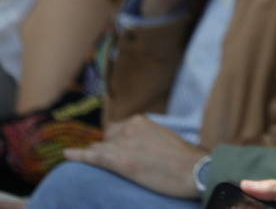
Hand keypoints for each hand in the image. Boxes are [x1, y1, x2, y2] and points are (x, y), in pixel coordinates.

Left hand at [64, 115, 206, 198]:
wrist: (192, 169)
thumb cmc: (184, 158)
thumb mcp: (165, 139)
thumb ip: (148, 137)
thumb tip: (142, 147)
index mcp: (140, 121)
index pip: (117, 129)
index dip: (116, 142)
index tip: (121, 151)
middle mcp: (128, 128)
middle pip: (106, 139)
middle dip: (107, 149)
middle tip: (118, 162)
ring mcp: (122, 144)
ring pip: (98, 149)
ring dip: (97, 157)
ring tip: (92, 163)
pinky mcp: (118, 161)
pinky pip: (91, 157)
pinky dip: (78, 156)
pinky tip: (67, 154)